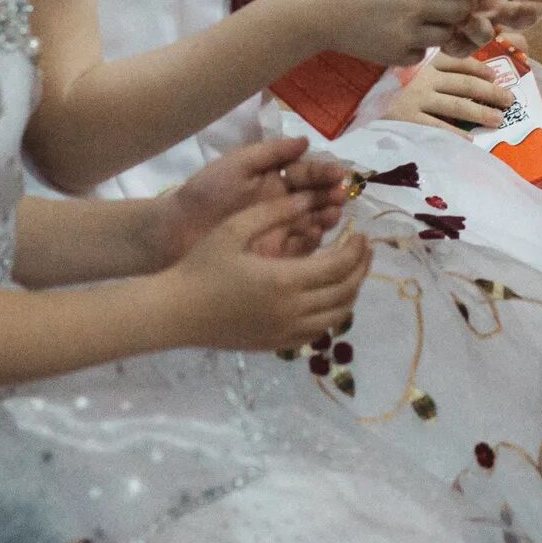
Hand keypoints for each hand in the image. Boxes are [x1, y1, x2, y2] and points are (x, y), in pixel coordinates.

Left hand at [152, 137, 351, 265]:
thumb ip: (270, 153)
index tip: (338, 174)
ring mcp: (280, 230)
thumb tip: (306, 141)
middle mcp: (281, 204)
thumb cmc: (205, 194)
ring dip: (325, 218)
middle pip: (315, 199)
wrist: (175, 232)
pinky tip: (316, 235)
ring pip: (312, 223)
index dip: (322, 173)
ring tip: (331, 215)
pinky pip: (301, 250)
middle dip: (330, 196)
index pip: (306, 174)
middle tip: (339, 197)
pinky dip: (312, 242)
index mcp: (273, 180)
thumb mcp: (236, 166)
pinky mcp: (276, 256)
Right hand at [169, 195, 370, 351]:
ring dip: (351, 291)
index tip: (360, 231)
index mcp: (284, 280)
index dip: (356, 248)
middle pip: (345, 291)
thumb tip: (309, 198)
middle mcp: (292, 311)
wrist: (176, 312)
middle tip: (364, 247)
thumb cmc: (202, 265)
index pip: (338, 266)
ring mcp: (286, 332)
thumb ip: (275, 212)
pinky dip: (333, 312)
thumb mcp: (235, 228)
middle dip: (361, 267)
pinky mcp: (277, 344)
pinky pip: (318, 331)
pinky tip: (328, 295)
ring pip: (336, 315)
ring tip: (352, 269)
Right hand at [282, 0, 493, 66]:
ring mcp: (407, 36)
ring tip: (434, 14)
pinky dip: (421, 45)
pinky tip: (410, 33)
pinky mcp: (394, 55)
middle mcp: (418, 10)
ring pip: (445, 34)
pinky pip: (422, 54)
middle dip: (463, 3)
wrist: (308, 13)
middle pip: (461, 11)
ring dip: (444, 25)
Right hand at [383, 50, 513, 130]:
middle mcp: (423, 78)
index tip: (497, 76)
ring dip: (481, 113)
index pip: (460, 62)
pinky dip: (455, 134)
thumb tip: (458, 70)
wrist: (346, 95)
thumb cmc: (376, 81)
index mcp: (424, 62)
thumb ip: (425, 65)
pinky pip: (437, 127)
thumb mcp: (401, 65)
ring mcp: (416, 99)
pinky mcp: (407, 119)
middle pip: (466, 83)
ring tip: (498, 120)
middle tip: (510, 99)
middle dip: (491, 92)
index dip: (482, 69)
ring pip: (457, 105)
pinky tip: (470, 142)